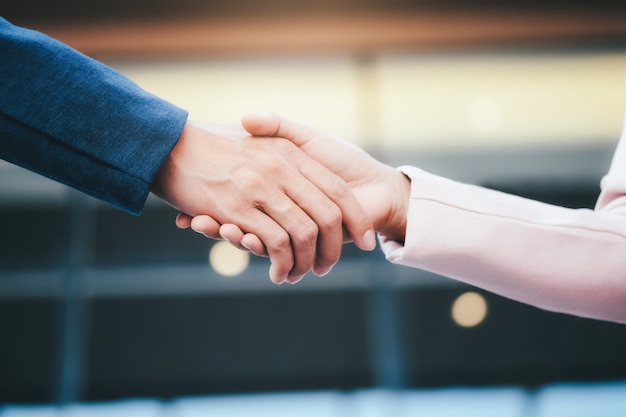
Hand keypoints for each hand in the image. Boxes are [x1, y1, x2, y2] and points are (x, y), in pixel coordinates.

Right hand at [152, 121, 375, 283]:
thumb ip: (283, 143)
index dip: (356, 218)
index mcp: (289, 152)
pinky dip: (284, 264)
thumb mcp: (254, 134)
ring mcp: (260, 188)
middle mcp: (280, 168)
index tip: (365, 240)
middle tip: (327, 267)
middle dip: (334, 249)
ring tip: (301, 274)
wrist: (167, 143)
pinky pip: (276, 243)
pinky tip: (281, 273)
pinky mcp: (238, 209)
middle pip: (327, 216)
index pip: (336, 189)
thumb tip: (309, 169)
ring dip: (308, 263)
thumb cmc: (213, 141)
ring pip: (305, 234)